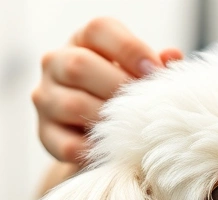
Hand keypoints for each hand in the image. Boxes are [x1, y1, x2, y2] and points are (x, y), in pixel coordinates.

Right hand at [33, 17, 181, 163]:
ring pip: (71, 105)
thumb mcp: (139, 74)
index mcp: (84, 41)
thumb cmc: (125, 95)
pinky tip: (117, 151)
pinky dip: (96, 149)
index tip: (154, 70)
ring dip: (108, 120)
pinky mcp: (45, 134)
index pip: (99, 30)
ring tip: (133, 129)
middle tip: (144, 106)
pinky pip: (68, 144)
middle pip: (79, 65)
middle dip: (118, 87)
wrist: (98, 134)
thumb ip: (154, 65)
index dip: (129, 49)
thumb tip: (171, 57)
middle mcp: (56, 63)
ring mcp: (45, 98)